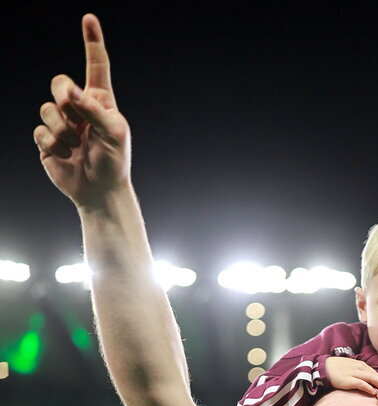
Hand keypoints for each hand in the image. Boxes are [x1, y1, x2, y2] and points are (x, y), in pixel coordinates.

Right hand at [33, 14, 130, 208]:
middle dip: (64, 97)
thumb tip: (72, 92)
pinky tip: (65, 155)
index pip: (96, 66)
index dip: (92, 42)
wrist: (100, 192)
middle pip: (60, 83)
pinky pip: (40, 131)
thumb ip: (94, 109)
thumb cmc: (114, 162)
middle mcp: (79, 108)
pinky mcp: (49, 141)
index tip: (89, 19)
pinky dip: (53, 143)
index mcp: (100, 100)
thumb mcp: (114, 132)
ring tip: (75, 145)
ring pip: (47, 108)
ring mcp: (62, 124)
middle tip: (75, 116)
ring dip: (61, 129)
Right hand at [325, 357, 377, 395]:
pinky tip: (374, 392)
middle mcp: (359, 368)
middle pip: (376, 375)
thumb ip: (359, 373)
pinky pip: (362, 384)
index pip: (375, 373)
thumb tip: (367, 381)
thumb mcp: (350, 367)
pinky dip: (369, 387)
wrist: (323, 368)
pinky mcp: (349, 380)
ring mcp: (354, 373)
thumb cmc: (336, 368)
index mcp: (360, 365)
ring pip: (371, 379)